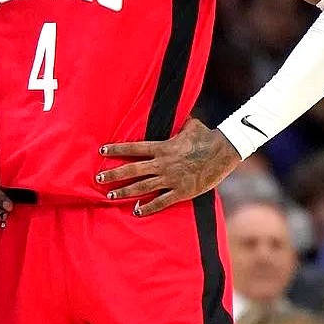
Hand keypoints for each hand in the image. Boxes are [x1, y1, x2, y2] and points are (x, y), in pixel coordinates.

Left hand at [95, 118, 239, 216]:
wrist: (224, 151)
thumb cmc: (207, 137)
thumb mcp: (191, 125)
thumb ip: (178, 122)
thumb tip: (176, 111)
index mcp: (163, 147)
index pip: (134, 148)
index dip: (117, 150)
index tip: (102, 152)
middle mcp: (163, 164)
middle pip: (132, 170)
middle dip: (113, 174)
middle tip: (98, 179)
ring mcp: (171, 179)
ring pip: (142, 187)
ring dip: (125, 191)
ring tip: (110, 195)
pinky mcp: (181, 191)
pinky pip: (161, 201)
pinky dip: (148, 207)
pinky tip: (137, 211)